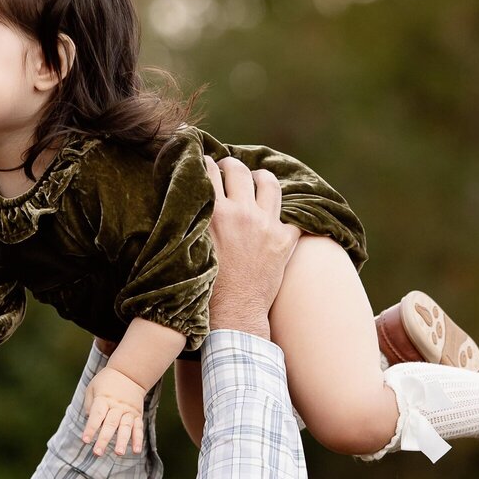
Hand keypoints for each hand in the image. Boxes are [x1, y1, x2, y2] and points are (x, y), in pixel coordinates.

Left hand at [80, 365, 146, 457]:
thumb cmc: (105, 383)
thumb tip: (90, 422)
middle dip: (104, 439)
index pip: (96, 415)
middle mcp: (117, 406)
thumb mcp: (92, 388)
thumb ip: (89, 405)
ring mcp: (128, 411)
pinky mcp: (137, 415)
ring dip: (122, 441)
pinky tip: (136, 450)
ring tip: (119, 453)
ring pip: (125, 427)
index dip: (91, 428)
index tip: (85, 440)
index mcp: (103, 399)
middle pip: (110, 424)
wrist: (129, 373)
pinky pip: (138, 428)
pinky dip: (138, 439)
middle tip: (97, 453)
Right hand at [205, 154, 299, 336]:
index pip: (208, 171)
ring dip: (260, 178)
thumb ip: (192, 221)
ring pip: (269, 183)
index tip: (203, 164)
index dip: (204, 164)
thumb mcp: (190, 248)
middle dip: (230, 165)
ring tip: (255, 181)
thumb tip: (187, 199)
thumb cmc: (205, 287)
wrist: (234, 314)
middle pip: (238, 170)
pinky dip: (284, 213)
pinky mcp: (284, 240)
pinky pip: (291, 215)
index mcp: (215, 214)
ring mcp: (266, 225)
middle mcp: (242, 213)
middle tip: (226, 169)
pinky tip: (275, 215)